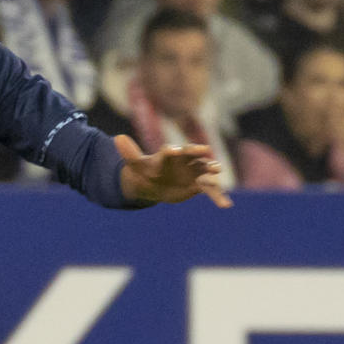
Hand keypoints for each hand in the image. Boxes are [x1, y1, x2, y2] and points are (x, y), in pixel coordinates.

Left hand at [114, 134, 231, 207]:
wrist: (155, 183)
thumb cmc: (146, 170)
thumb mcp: (136, 164)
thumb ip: (129, 152)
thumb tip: (117, 138)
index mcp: (169, 155)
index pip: (172, 151)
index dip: (174, 150)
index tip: (176, 151)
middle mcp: (185, 160)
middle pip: (193, 155)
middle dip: (199, 153)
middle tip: (206, 152)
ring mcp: (194, 171)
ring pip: (205, 171)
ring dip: (211, 171)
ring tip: (217, 171)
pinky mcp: (199, 184)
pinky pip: (211, 190)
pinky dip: (218, 197)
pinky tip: (226, 205)